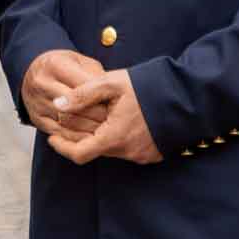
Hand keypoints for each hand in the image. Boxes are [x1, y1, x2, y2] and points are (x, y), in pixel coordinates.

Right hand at [21, 49, 110, 139]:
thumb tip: (111, 95)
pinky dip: (77, 138)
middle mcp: (41, 83)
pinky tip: (91, 137)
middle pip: (75, 106)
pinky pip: (59, 133)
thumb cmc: (63, 66)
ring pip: (68, 122)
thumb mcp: (80, 61)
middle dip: (97, 116)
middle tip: (115, 121)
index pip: (83, 86)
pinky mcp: (36, 118)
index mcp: (54, 65)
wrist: (34, 72)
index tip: (116, 105)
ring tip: (106, 131)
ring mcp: (36, 102)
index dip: (101, 97)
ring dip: (89, 129)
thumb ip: (94, 76)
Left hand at [46, 68, 163, 165]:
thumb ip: (82, 95)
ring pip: (109, 150)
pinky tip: (116, 121)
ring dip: (99, 136)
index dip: (62, 147)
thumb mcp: (111, 84)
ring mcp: (141, 155)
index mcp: (114, 137)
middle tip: (70, 120)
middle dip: (78, 137)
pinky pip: (126, 150)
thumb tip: (57, 105)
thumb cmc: (147, 86)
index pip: (79, 154)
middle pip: (93, 150)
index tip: (52, 137)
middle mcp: (127, 152)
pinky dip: (116, 139)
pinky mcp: (152, 154)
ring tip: (95, 116)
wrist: (187, 96)